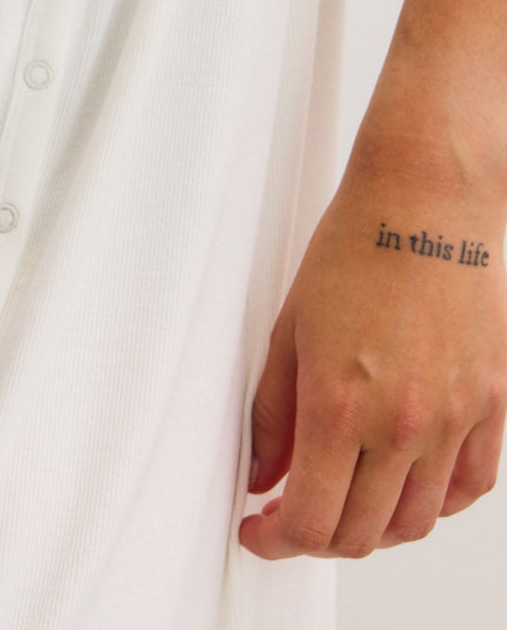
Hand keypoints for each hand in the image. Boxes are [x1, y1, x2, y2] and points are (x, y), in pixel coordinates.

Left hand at [241, 147, 506, 560]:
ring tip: (345, 500)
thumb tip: (263, 476)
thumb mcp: (289, 329)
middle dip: (317, 538)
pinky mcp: (493, 406)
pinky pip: (469, 487)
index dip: (278, 542)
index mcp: (339, 404)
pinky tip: (404, 483)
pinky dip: (435, 503)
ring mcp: (455, 419)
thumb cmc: (356, 248)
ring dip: (374, 528)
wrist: (426, 202)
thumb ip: (272, 414)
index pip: (311, 522)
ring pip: (417, 522)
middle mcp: (402, 424)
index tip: (260, 531)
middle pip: (361, 535)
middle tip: (293, 516)